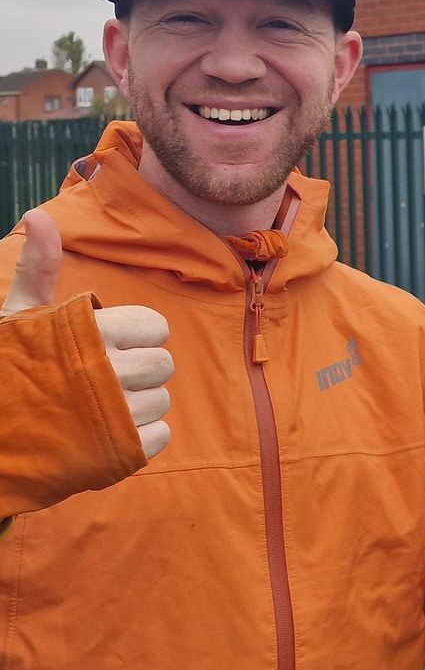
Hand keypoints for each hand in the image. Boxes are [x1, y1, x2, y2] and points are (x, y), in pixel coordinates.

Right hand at [2, 210, 172, 459]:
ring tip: (101, 408)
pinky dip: (142, 437)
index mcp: (92, 334)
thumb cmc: (9, 368)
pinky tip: (110, 433)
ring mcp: (116, 416)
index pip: (156, 328)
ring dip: (139, 405)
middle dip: (139, 370)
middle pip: (164, 364)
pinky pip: (162, 435)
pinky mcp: (121, 453)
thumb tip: (38, 215)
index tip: (105, 344)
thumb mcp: (21, 315)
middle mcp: (109, 373)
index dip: (136, 336)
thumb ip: (39, 268)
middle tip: (102, 378)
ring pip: (163, 400)